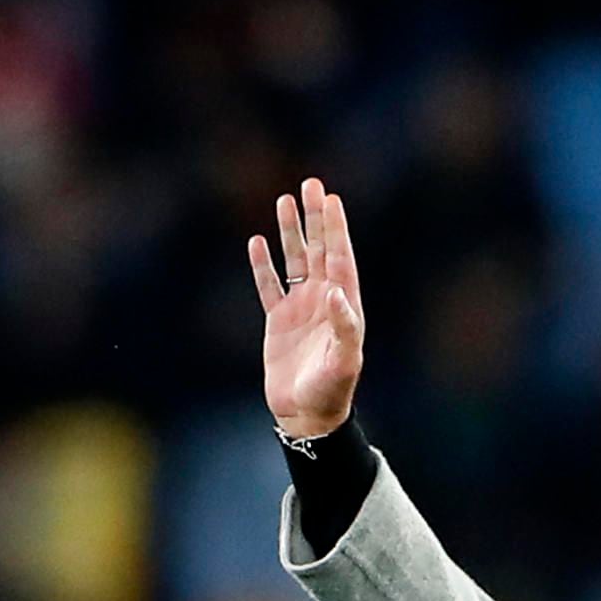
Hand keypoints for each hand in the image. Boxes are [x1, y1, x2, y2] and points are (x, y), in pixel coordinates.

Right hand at [249, 176, 363, 438]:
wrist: (306, 415)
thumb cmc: (331, 390)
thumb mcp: (344, 359)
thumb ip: (344, 324)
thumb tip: (334, 290)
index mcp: (344, 305)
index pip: (339, 257)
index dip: (335, 229)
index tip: (331, 199)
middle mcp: (323, 300)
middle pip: (318, 250)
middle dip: (315, 218)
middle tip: (311, 185)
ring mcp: (300, 309)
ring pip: (294, 261)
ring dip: (290, 233)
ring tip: (284, 201)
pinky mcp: (278, 322)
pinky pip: (269, 286)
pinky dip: (263, 265)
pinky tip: (257, 242)